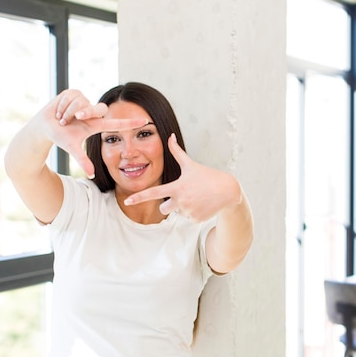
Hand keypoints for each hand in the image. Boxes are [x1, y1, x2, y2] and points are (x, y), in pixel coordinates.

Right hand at [41, 89, 146, 177]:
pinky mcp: (74, 92)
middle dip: (83, 112)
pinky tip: (59, 109)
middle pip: (98, 109)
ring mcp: (84, 101)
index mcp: (96, 124)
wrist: (44, 126)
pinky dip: (61, 106)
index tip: (146, 122)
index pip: (117, 124)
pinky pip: (71, 97)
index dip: (131, 123)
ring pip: (81, 104)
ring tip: (62, 118)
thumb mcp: (72, 149)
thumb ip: (83, 160)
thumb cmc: (60, 137)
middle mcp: (93, 112)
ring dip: (67, 112)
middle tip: (67, 120)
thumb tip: (91, 174)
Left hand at [124, 134, 241, 221]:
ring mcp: (188, 212)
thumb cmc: (207, 176)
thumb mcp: (190, 165)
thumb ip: (177, 152)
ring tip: (196, 198)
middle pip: (163, 209)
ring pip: (177, 213)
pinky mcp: (196, 220)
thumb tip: (170, 136)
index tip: (127, 200)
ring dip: (183, 207)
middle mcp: (181, 201)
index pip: (153, 193)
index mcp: (177, 187)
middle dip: (167, 205)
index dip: (138, 197)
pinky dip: (194, 212)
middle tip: (181, 196)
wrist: (228, 191)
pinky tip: (203, 204)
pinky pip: (188, 218)